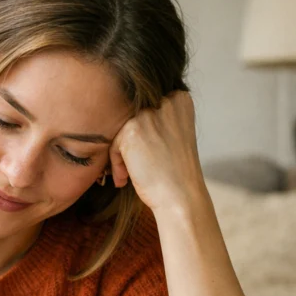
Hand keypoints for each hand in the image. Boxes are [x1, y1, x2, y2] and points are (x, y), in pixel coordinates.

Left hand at [107, 91, 207, 215]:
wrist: (181, 195)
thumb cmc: (176, 172)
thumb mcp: (174, 134)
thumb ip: (158, 120)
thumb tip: (129, 118)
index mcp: (180, 99)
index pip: (148, 108)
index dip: (144, 134)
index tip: (149, 153)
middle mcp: (166, 101)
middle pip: (133, 118)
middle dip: (131, 144)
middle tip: (136, 167)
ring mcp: (149, 114)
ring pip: (122, 131)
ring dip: (122, 155)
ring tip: (130, 175)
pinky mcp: (131, 129)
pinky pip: (114, 144)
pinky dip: (116, 163)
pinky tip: (126, 178)